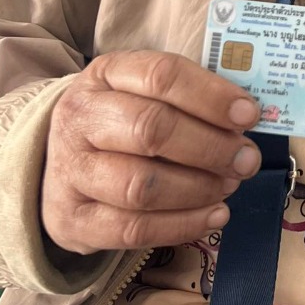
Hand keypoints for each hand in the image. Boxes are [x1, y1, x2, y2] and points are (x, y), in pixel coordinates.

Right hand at [42, 51, 261, 254]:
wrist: (55, 163)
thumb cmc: (120, 120)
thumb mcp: (142, 91)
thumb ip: (190, 97)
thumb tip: (248, 116)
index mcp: (105, 74)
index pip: (161, 75)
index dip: (210, 96)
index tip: (249, 114)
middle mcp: (81, 119)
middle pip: (151, 129)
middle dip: (211, 147)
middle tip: (246, 159)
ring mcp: (72, 171)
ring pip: (142, 185)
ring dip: (199, 188)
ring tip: (229, 185)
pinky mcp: (73, 220)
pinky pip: (134, 229)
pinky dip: (183, 225)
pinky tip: (215, 215)